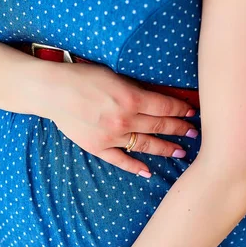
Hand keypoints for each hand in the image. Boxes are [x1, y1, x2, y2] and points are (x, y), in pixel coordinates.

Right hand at [45, 61, 198, 175]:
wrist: (51, 91)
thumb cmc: (81, 77)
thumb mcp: (113, 75)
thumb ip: (135, 88)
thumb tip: (157, 96)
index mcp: (131, 98)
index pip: (165, 106)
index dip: (181, 109)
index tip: (192, 112)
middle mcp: (125, 120)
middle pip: (160, 125)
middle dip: (180, 128)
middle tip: (194, 133)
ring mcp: (112, 137)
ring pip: (146, 145)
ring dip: (166, 149)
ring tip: (181, 152)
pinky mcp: (98, 147)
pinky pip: (121, 160)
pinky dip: (135, 166)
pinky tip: (148, 171)